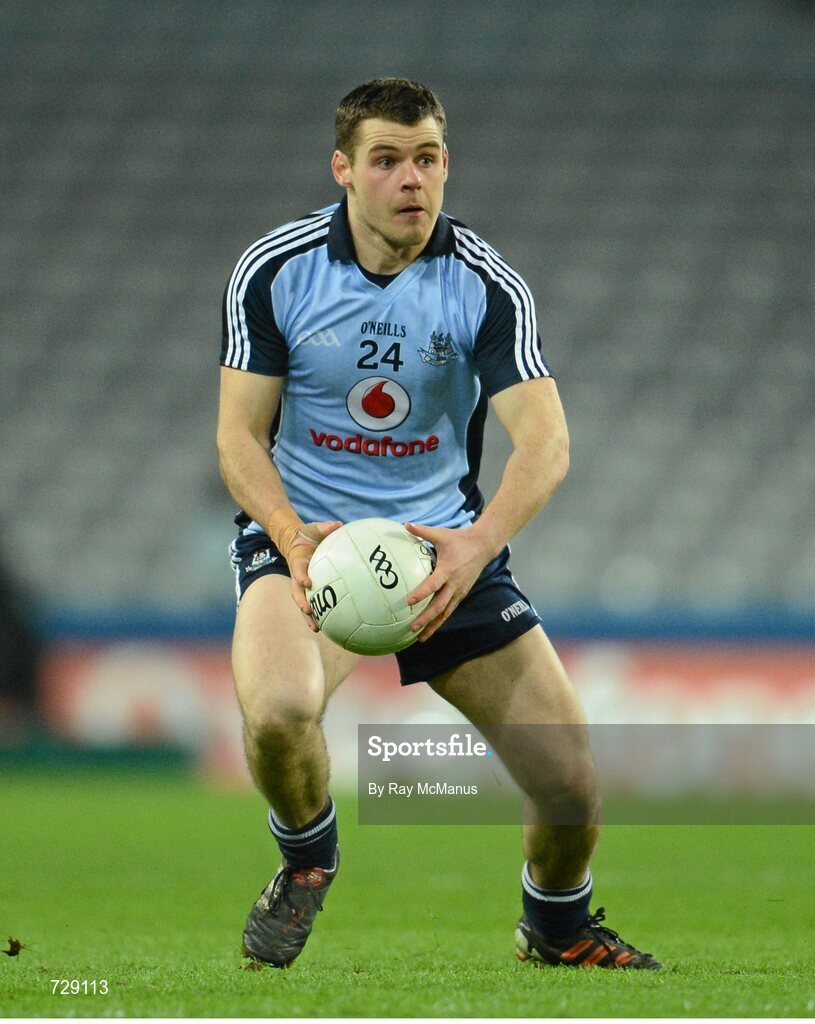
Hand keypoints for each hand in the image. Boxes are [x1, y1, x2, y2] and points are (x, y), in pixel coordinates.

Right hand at [287, 520, 341, 630]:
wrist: (299, 541)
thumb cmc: (309, 535)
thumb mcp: (315, 528)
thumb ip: (325, 527)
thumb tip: (338, 525)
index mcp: (298, 562)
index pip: (298, 570)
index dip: (301, 576)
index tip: (307, 582)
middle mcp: (298, 576)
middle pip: (297, 593)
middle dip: (301, 603)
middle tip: (308, 612)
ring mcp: (303, 584)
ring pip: (304, 603)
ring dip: (309, 616)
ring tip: (317, 629)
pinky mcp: (311, 589)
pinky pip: (315, 603)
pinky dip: (320, 614)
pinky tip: (330, 626)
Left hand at [404, 522, 494, 641]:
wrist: (483, 546)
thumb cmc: (460, 540)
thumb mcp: (441, 534)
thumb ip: (422, 531)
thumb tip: (405, 524)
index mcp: (448, 570)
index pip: (433, 584)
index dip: (421, 593)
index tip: (409, 601)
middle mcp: (454, 584)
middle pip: (439, 606)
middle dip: (426, 618)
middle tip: (412, 627)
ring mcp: (459, 591)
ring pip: (445, 613)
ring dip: (433, 625)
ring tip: (420, 638)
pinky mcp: (461, 594)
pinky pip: (449, 610)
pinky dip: (440, 621)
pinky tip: (430, 630)